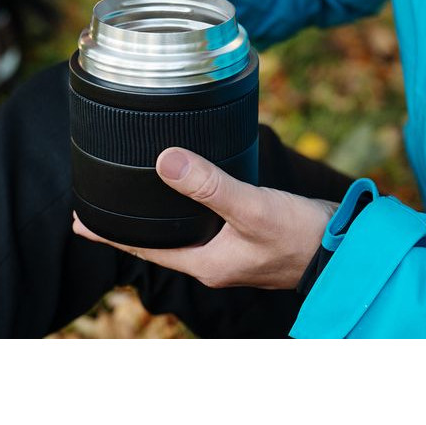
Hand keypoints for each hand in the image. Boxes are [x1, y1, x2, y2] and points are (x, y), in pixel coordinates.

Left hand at [72, 147, 338, 289]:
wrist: (346, 249)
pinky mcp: (247, 238)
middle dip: (128, 227)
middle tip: (99, 207)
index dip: (110, 236)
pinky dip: (186, 210)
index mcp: (204, 263)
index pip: (144, 249)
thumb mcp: (250, 206)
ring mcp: (230, 253)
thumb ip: (208, 185)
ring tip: (135, 199)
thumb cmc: (300, 235)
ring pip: (181, 234)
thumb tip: (164, 161)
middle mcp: (213, 262)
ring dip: (156, 218)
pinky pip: (204, 225)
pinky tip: (188, 193)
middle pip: (158, 243)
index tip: (79, 222)